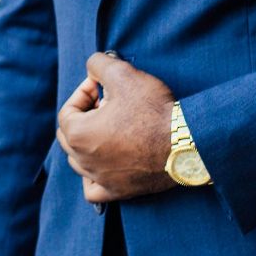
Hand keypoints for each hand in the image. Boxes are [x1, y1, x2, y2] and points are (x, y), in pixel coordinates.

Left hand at [55, 52, 177, 203]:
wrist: (187, 143)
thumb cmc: (154, 110)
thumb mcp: (123, 74)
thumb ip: (98, 64)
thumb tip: (91, 67)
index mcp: (78, 134)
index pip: (68, 111)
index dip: (84, 94)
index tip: (103, 88)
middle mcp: (84, 161)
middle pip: (69, 136)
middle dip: (85, 116)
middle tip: (109, 105)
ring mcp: (101, 178)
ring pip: (79, 161)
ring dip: (89, 142)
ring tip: (113, 128)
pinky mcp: (119, 191)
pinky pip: (93, 189)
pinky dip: (93, 177)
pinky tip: (104, 163)